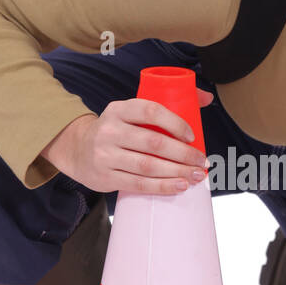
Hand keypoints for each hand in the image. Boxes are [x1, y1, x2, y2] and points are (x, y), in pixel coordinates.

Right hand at [40, 88, 214, 192]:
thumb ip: (168, 102)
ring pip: (148, 166)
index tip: (192, 136)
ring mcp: (105, 155)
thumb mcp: (131, 112)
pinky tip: (179, 186)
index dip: (175, 123)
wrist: (77, 149)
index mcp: (119, 109)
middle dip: (183, 154)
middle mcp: (110, 130)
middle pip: (153, 143)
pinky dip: (162, 186)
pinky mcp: (105, 177)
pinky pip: (138, 184)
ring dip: (176, 172)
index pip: (150, 111)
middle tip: (201, 160)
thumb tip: (208, 98)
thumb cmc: (117, 130)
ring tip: (196, 175)